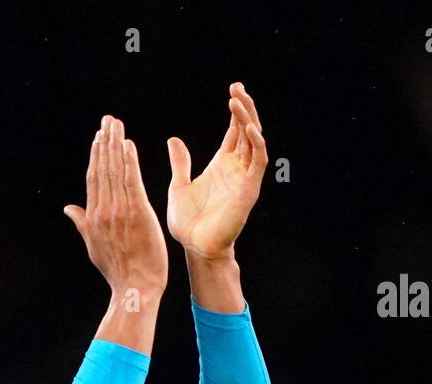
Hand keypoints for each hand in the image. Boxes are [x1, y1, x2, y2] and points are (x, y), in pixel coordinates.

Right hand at [64, 114, 168, 296]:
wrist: (135, 287)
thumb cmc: (119, 270)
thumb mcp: (93, 247)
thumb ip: (82, 223)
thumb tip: (68, 208)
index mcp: (93, 218)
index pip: (93, 179)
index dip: (96, 156)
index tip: (99, 138)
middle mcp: (103, 211)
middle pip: (102, 170)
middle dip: (105, 143)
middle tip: (108, 121)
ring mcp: (120, 212)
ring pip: (116, 171)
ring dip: (116, 145)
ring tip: (117, 125)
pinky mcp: (138, 213)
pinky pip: (131, 182)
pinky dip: (129, 162)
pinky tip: (129, 145)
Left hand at [167, 82, 267, 259]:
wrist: (195, 248)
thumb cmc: (188, 223)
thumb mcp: (179, 185)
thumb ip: (180, 162)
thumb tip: (174, 140)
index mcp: (221, 165)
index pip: (234, 131)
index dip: (236, 111)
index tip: (232, 89)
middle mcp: (236, 169)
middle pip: (247, 131)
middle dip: (244, 108)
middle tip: (237, 87)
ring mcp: (244, 178)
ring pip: (255, 141)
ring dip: (249, 120)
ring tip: (238, 100)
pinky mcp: (249, 190)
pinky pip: (258, 162)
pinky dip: (255, 143)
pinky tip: (247, 127)